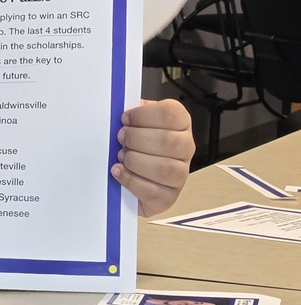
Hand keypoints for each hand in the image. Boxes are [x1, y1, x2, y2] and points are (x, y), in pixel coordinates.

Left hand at [112, 98, 194, 216]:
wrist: (133, 182)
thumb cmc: (136, 148)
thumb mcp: (136, 124)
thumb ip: (133, 115)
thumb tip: (120, 106)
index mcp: (180, 124)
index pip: (171, 114)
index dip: (143, 115)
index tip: (125, 118)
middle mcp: (185, 149)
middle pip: (167, 141)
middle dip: (137, 139)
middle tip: (121, 138)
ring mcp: (180, 174)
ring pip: (163, 168)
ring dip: (135, 161)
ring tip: (121, 157)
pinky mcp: (168, 197)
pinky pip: (151, 191)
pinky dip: (130, 180)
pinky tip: (119, 172)